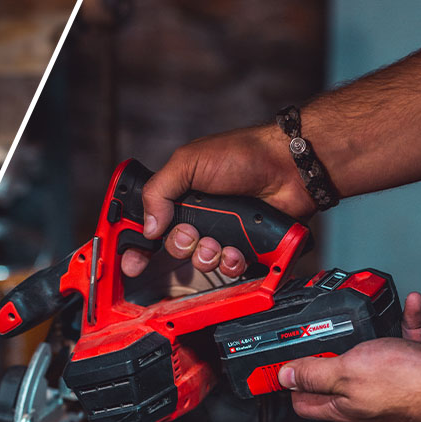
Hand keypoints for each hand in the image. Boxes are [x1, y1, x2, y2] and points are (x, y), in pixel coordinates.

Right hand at [121, 124, 317, 277]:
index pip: (148, 224)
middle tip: (193, 233)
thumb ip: (159, 191)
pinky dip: (231, 261)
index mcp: (179, 195)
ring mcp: (221, 232)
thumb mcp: (188, 162)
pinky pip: (228, 267)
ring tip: (218, 241)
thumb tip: (148, 226)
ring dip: (207, 255)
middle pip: (173, 247)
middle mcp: (198, 215)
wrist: (289, 168)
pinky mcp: (243, 245)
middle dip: (181, 245)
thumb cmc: (243, 154)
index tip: (131, 263)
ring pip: (200, 261)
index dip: (136, 246)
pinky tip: (237, 249)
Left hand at [277, 293, 420, 421]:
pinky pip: (401, 339)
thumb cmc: (407, 385)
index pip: (303, 401)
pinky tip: (407, 304)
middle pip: (331, 374)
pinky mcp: (412, 369)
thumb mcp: (346, 373)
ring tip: (357, 313)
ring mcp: (388, 383)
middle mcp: (363, 396)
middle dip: (324, 350)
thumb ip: (314, 373)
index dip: (287, 383)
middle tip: (315, 330)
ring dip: (363, 330)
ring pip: (367, 353)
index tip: (277, 364)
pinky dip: (401, 321)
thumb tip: (284, 376)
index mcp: (342, 403)